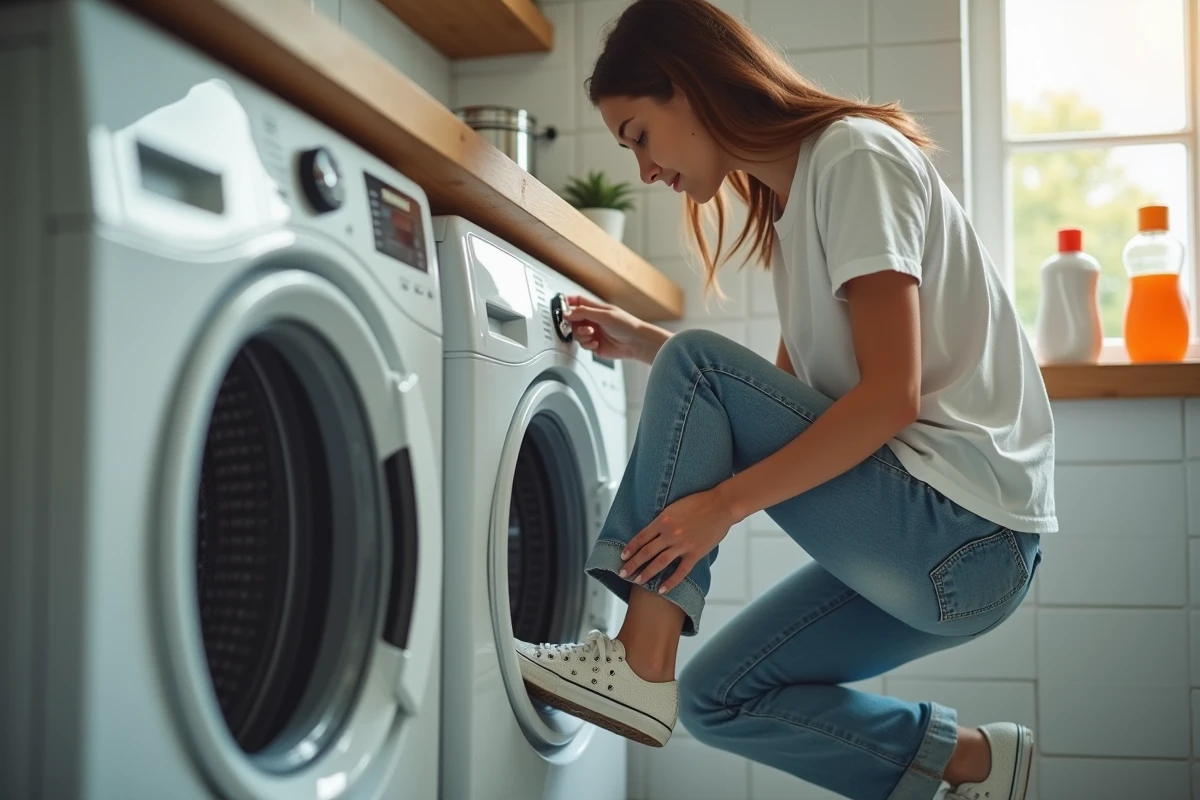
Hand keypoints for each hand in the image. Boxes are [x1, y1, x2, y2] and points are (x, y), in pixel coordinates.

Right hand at [564, 295, 667, 363]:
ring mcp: (593, 333)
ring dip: (581, 335)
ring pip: (576, 334)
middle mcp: (593, 320)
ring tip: (592, 334)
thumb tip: (568, 313)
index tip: (560, 307)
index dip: (567, 303)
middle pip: (573, 320)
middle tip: (579, 325)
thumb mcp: (604, 315)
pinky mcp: (594, 345)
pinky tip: (596, 343)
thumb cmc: (627, 325)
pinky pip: (583, 345)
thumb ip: (584, 313)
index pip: (577, 302)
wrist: (637, 343)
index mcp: (595, 309)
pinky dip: (587, 345)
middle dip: (573, 324)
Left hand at [617, 488, 734, 593]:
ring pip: (660, 563)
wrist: (721, 505)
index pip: (641, 537)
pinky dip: (670, 581)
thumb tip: (651, 533)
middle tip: (622, 573)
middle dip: (633, 564)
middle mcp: (670, 534)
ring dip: (646, 573)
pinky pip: (680, 571)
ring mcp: (683, 545)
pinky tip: (662, 589)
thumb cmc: (699, 502)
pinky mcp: (695, 553)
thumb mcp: (674, 507)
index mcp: (663, 520)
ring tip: (637, 581)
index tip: (622, 557)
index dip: (630, 548)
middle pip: (646, 552)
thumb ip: (663, 520)